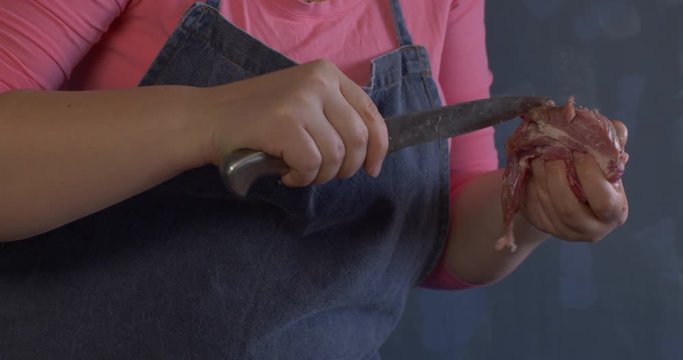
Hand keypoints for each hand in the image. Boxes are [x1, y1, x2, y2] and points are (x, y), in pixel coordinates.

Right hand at [201, 59, 387, 186]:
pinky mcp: (285, 123)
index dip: (378, 147)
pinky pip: (312, 165)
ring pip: (337, 156)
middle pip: (359, 139)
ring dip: (319, 176)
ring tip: (297, 172)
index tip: (372, 169)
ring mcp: (301, 100)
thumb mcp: (301, 103)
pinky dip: (301, 178)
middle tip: (322, 175)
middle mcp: (318, 81)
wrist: (207, 119)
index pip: (370, 113)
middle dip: (346, 168)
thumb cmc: (254, 119)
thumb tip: (368, 152)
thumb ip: (332, 116)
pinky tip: (284, 173)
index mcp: (327, 73)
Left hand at [519, 121, 628, 241]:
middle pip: (568, 207)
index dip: (589, 174)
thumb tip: (613, 129)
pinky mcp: (540, 223)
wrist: (568, 192)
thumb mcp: (606, 160)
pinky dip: (529, 180)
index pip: (603, 201)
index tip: (578, 151)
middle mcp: (589, 228)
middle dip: (557, 174)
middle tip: (551, 150)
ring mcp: (562, 230)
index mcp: (614, 213)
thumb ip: (612, 143)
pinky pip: (530, 202)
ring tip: (537, 152)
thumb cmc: (593, 173)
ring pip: (545, 203)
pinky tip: (529, 164)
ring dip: (539, 174)